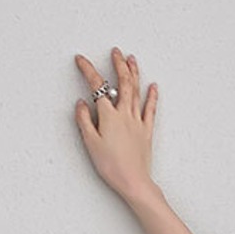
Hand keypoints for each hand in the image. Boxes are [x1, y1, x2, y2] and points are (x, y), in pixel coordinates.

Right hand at [73, 47, 157, 201]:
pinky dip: (152, 96)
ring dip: (133, 73)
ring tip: (131, 59)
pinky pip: (150, 109)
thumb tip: (82, 103)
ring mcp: (137, 122)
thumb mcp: (90, 143)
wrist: (133, 182)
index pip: (96, 86)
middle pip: (122, 83)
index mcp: (109, 116)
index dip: (88, 70)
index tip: (81, 60)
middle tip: (115, 52)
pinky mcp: (146, 131)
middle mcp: (125, 114)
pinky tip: (153, 86)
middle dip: (118, 64)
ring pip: (136, 91)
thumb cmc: (111, 166)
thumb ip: (84, 120)